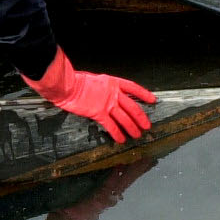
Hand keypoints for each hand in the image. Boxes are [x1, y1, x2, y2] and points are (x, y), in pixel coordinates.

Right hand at [24, 49, 156, 141]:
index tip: (152, 100)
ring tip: (137, 135)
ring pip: (124, 118)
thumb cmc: (76, 81)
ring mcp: (106, 103)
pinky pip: (111, 126)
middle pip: (132, 107)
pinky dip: (117, 133)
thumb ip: (103, 88)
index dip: (144, 94)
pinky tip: (121, 139)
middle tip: (147, 125)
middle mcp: (112, 93)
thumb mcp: (94, 80)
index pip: (133, 88)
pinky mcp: (98, 113)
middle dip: (141, 117)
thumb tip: (107, 95)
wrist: (67, 85)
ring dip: (132, 128)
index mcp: (112, 82)